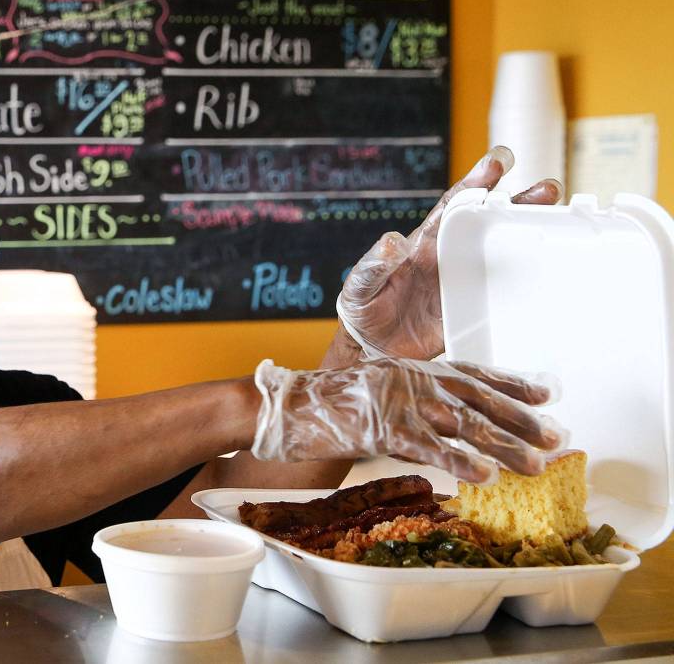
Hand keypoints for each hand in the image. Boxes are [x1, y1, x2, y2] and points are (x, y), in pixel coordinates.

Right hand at [251, 358, 566, 482]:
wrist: (288, 407)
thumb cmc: (332, 405)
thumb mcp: (381, 392)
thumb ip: (417, 401)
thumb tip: (453, 423)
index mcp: (415, 368)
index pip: (473, 373)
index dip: (512, 383)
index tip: (547, 393)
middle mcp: (414, 379)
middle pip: (479, 398)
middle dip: (521, 418)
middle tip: (557, 436)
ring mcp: (400, 402)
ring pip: (464, 424)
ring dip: (504, 445)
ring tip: (536, 464)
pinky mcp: (383, 428)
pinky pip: (429, 448)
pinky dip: (459, 462)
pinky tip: (484, 476)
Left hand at [332, 146, 562, 362]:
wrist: (373, 348)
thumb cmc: (364, 308)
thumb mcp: (360, 286)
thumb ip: (374, 264)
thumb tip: (393, 241)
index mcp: (426, 242)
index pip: (455, 205)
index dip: (477, 182)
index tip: (498, 162)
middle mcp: (452, 254)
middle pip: (492, 221)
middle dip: (521, 202)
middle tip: (549, 188)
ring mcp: (467, 280)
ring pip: (507, 251)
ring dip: (532, 233)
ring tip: (562, 217)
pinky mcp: (475, 309)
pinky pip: (507, 293)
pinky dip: (529, 283)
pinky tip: (553, 275)